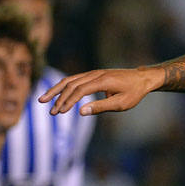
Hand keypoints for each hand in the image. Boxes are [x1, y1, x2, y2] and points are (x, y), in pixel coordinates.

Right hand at [40, 68, 162, 115]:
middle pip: (71, 84)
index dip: (68, 101)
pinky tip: (56, 94)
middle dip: (59, 98)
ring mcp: (93, 73)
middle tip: (51, 112)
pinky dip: (63, 86)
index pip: (80, 90)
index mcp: (103, 81)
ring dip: (56, 90)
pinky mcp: (93, 74)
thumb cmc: (134, 92)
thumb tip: (81, 111)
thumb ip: (101, 107)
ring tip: (42, 100)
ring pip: (70, 80)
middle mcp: (95, 74)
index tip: (60, 112)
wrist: (142, 78)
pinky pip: (74, 79)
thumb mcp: (121, 103)